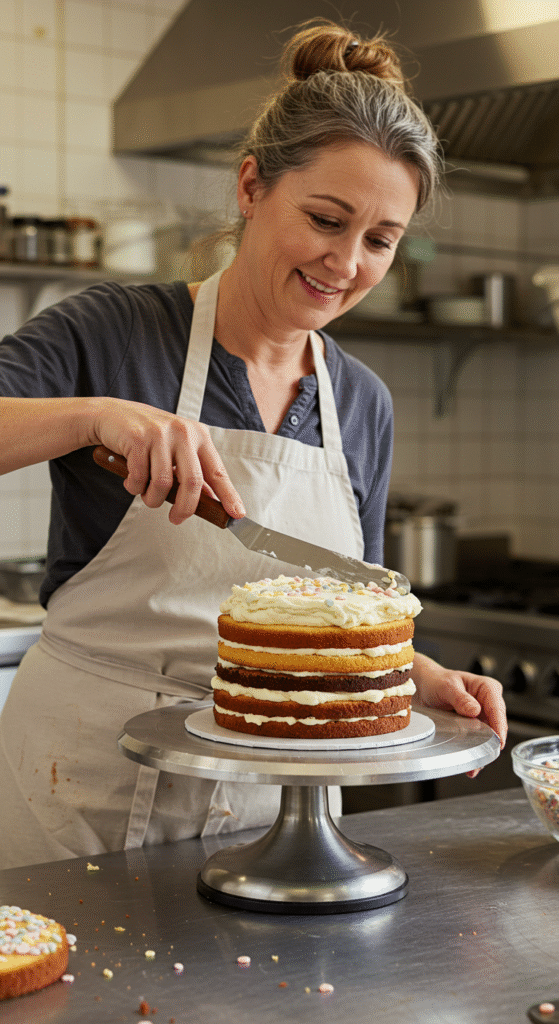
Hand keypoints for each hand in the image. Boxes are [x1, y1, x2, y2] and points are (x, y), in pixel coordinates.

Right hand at [90, 397, 245, 524]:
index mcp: (199, 436)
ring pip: (163, 484)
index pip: (218, 472)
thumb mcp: (176, 449)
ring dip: (152, 499)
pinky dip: (134, 488)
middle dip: (185, 508)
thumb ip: (192, 471)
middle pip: (193, 483)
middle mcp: (183, 433)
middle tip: (177, 519)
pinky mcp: (138, 439)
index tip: (236, 514)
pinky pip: (139, 478)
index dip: (228, 495)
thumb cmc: (147, 437)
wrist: (111, 415)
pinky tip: (132, 481)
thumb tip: (210, 500)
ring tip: (146, 494)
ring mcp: (161, 434)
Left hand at [412, 652, 507, 776]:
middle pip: (496, 726)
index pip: (498, 709)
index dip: (499, 726)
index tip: (498, 741)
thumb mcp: (446, 686)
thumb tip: (475, 710)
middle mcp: (488, 702)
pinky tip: (472, 766)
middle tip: (483, 757)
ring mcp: (482, 716)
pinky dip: (475, 752)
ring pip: (489, 737)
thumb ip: (460, 698)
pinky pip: (479, 741)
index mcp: (487, 688)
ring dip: (483, 751)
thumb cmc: (436, 681)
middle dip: (491, 743)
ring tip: (475, 766)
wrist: (424, 687)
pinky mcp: (475, 726)